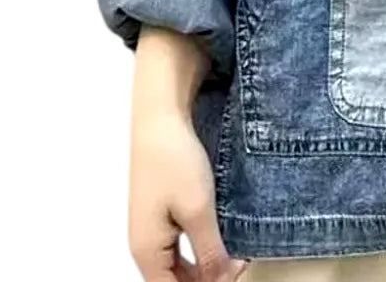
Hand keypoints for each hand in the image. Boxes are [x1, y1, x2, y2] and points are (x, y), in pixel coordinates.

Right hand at [129, 27, 247, 281]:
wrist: (160, 119)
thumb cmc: (175, 162)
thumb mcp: (198, 210)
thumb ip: (210, 251)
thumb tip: (224, 281)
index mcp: (148, 253)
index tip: (236, 275)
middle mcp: (146, 245)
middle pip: (175, 280)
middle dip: (207, 279)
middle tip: (240, 266)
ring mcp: (152, 227)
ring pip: (178, 263)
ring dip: (204, 265)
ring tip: (235, 256)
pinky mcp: (161, 209)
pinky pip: (180, 243)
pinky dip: (199, 248)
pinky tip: (221, 237)